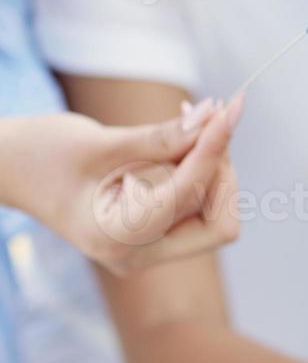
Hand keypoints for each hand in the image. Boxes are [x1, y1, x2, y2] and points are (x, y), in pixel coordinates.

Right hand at [0, 98, 243, 274]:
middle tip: (204, 120)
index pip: (190, 193)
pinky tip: (178, 137)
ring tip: (184, 123)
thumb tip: (214, 118)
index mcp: (116, 238)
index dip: (214, 148)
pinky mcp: (154, 232)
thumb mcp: (101, 142)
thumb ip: (161, 137)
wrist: (11, 170)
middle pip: (218, 219)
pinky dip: (199, 168)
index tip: (230, 108)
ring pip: (213, 210)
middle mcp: (138, 254)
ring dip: (211, 164)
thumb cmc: (43, 154)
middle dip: (219, 167)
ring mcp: (147, 248)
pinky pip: (197, 204)